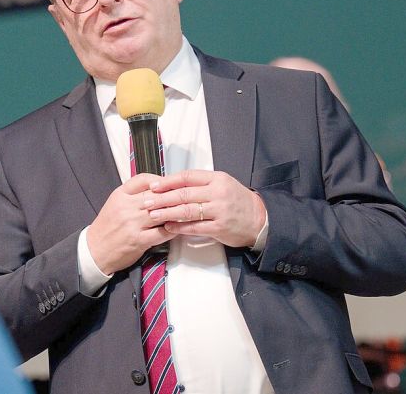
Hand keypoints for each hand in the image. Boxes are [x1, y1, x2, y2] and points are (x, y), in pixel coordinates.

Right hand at [87, 173, 179, 274]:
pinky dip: (172, 230)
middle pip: (156, 195)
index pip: (143, 179)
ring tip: (185, 211)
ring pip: (161, 212)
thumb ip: (132, 195)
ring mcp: (132, 223)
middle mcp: (126, 207)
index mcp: (119, 196)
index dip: (160, 180)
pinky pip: (162, 232)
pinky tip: (177, 228)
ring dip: (175, 212)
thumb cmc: (107, 228)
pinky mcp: (139, 240)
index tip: (169, 183)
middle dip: (173, 195)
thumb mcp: (115, 204)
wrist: (95, 250)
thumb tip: (155, 189)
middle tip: (185, 196)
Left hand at [145, 170, 266, 247]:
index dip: (168, 182)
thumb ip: (200, 184)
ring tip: (153, 215)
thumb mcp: (222, 184)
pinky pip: (194, 227)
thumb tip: (172, 185)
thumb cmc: (236, 201)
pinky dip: (179, 227)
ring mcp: (219, 211)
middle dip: (162, 198)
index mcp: (217, 179)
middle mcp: (218, 193)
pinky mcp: (219, 228)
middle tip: (146, 202)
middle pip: (184, 194)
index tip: (153, 186)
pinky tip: (168, 227)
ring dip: (167, 213)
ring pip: (187, 211)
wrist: (260, 219)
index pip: (187, 177)